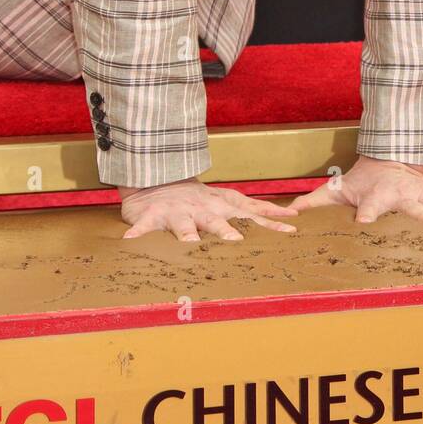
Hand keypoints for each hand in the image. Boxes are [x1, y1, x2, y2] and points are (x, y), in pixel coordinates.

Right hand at [117, 177, 298, 242]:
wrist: (160, 179)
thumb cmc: (199, 197)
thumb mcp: (230, 199)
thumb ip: (257, 208)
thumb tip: (293, 215)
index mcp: (221, 206)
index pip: (251, 214)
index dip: (270, 221)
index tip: (290, 230)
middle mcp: (202, 209)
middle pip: (217, 221)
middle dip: (227, 231)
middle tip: (238, 242)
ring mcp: (176, 212)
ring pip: (183, 224)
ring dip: (187, 233)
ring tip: (189, 244)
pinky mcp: (151, 216)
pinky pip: (143, 227)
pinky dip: (137, 233)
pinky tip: (130, 243)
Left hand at [285, 155, 422, 225]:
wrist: (390, 160)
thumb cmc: (362, 180)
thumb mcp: (335, 189)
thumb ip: (312, 202)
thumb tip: (287, 213)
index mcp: (377, 198)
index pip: (370, 207)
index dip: (365, 215)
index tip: (363, 224)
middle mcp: (404, 197)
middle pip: (415, 210)